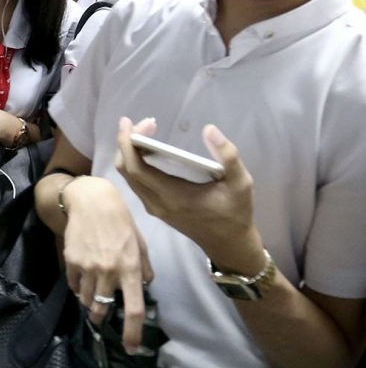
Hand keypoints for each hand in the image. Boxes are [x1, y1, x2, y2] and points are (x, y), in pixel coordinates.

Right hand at [60, 174, 154, 351]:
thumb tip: (143, 285)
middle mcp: (109, 272)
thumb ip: (143, 267)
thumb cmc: (121, 221)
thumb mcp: (140, 243)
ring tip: (92, 296)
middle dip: (101, 317)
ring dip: (90, 303)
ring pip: (87, 300)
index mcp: (130, 269)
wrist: (91, 202)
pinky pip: (74, 285)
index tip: (130, 349)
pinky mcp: (72, 262)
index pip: (133, 309)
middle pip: (103, 309)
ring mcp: (88, 268)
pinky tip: (82, 280)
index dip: (132, 333)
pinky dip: (78, 288)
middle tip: (102, 314)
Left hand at [115, 116, 264, 274]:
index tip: (130, 123)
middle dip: (127, 143)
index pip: (136, 168)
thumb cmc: (236, 213)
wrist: (229, 244)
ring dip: (130, 152)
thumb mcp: (241, 184)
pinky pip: (136, 183)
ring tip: (145, 131)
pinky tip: (148, 149)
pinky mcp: (156, 208)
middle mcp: (156, 203)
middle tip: (143, 122)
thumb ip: (228, 156)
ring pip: (129, 177)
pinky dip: (135, 163)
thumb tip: (210, 129)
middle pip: (126, 170)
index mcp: (172, 196)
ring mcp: (154, 207)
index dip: (127, 144)